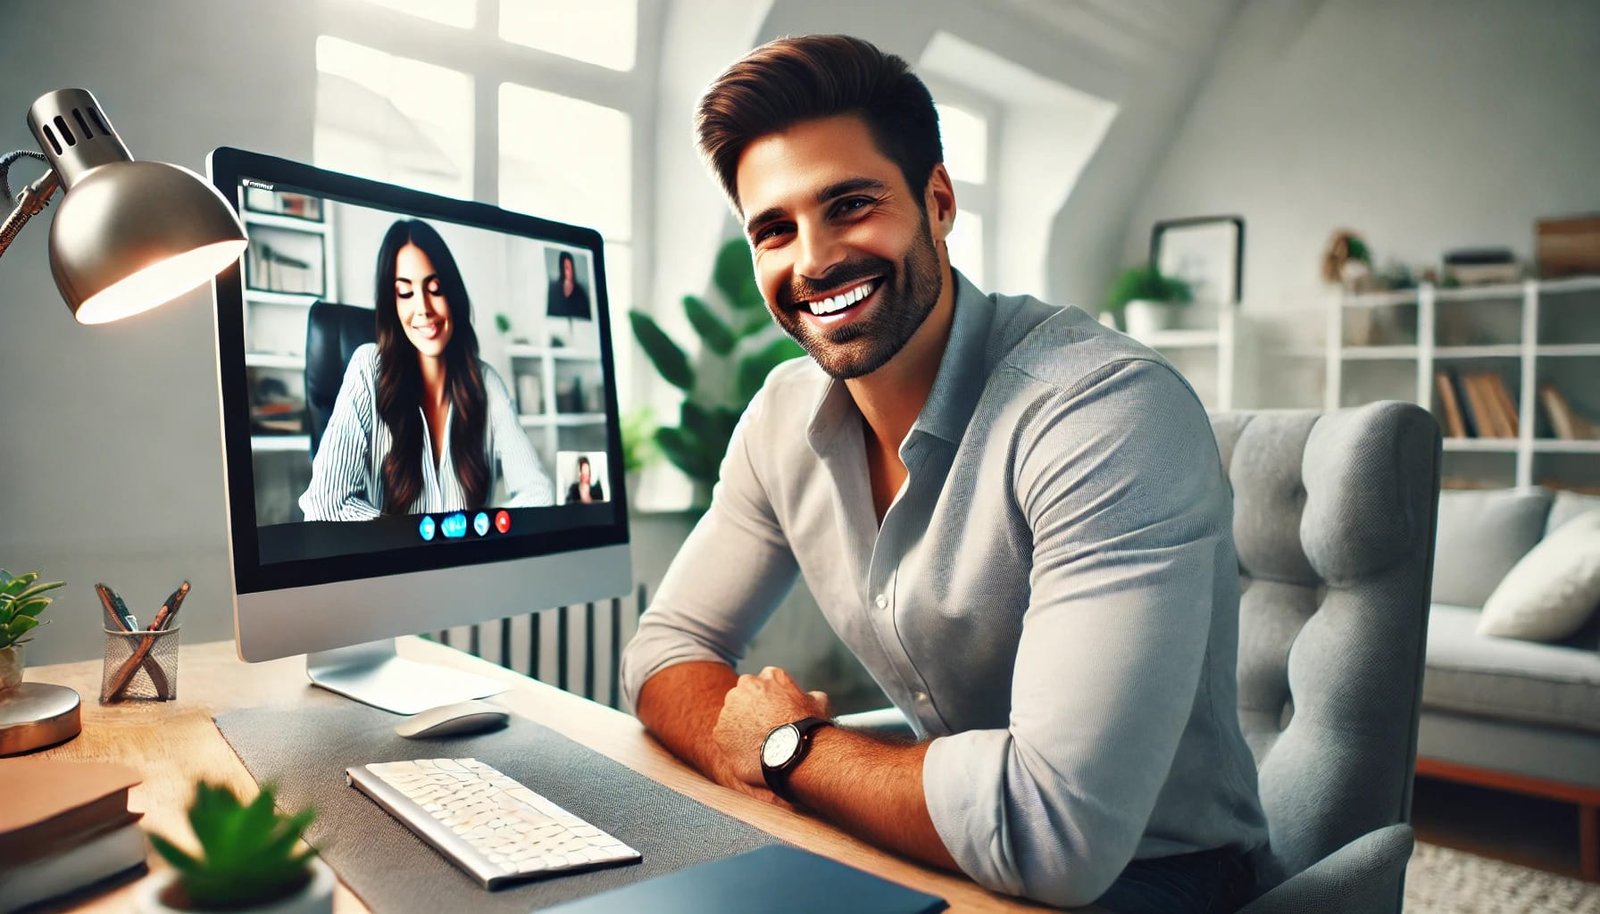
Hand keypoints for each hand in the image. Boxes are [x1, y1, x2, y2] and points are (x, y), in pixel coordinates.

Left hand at [713, 666, 832, 787]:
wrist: (794, 753)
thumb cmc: (808, 727)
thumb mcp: (819, 703)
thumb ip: (810, 695)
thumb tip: (811, 697)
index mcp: (770, 675)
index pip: (766, 683)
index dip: (771, 701)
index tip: (777, 714)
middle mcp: (745, 685)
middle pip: (745, 696)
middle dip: (753, 710)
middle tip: (766, 729)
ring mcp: (729, 708)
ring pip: (733, 716)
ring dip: (742, 727)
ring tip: (760, 744)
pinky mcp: (719, 731)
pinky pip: (724, 736)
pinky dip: (734, 744)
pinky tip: (751, 754)